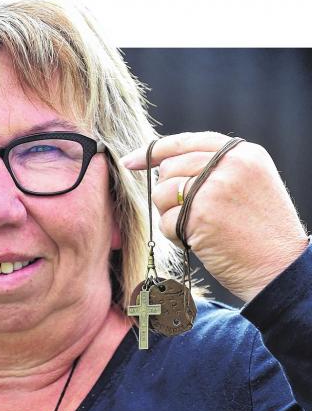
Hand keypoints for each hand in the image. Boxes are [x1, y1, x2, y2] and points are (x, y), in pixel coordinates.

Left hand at [121, 131, 308, 301]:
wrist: (281, 269)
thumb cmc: (261, 231)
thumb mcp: (249, 183)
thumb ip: (214, 167)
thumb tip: (161, 164)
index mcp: (242, 153)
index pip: (186, 141)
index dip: (153, 151)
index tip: (130, 160)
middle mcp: (229, 164)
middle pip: (169, 168)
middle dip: (169, 192)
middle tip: (191, 213)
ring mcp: (213, 188)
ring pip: (162, 193)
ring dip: (170, 214)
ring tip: (198, 227)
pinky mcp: (200, 215)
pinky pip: (166, 221)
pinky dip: (174, 235)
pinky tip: (198, 241)